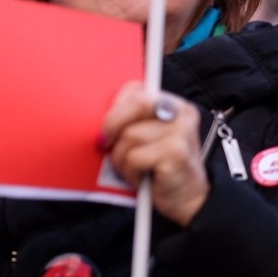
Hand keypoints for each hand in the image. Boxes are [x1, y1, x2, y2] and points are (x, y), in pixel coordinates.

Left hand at [100, 83, 208, 226]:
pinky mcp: (176, 153)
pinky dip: (130, 172)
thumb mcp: (146, 138)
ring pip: (129, 135)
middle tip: (106, 143)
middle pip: (136, 104)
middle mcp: (181, 113)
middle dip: (112, 124)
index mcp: (173, 104)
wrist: (190, 201)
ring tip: (134, 169)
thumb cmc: (160, 168)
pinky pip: (133, 157)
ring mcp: (181, 132)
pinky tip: (143, 179)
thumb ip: (130, 121)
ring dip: (122, 158)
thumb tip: (101, 117)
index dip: (116, 107)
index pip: (136, 90)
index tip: (107, 127)